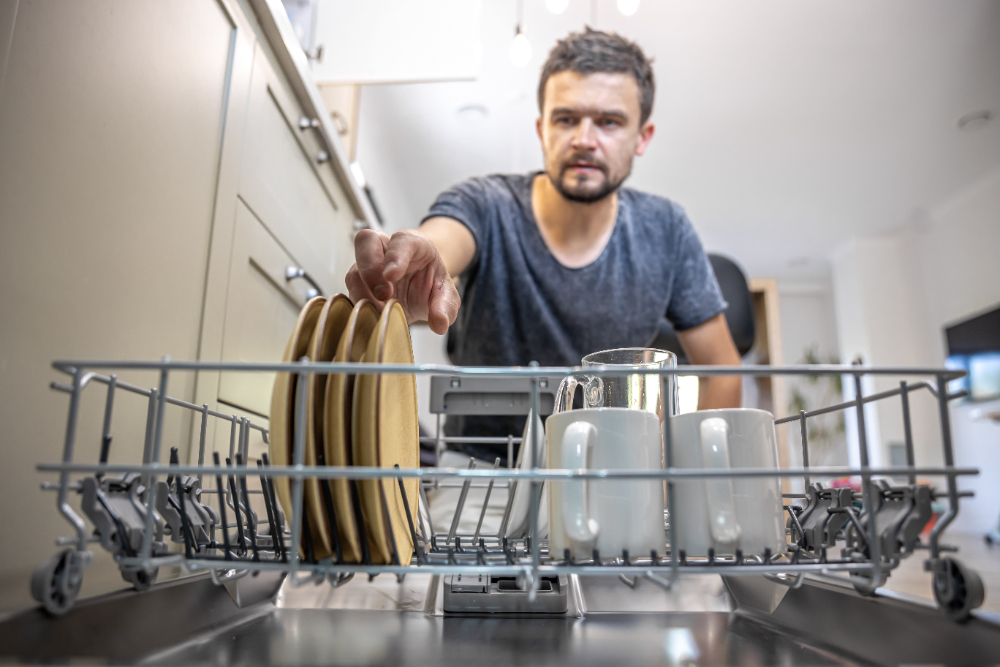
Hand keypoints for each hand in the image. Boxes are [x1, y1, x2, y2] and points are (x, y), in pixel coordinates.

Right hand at [345, 229, 460, 334]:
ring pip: (354, 271)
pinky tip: (371, 317)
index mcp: (411, 243)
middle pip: (366, 243)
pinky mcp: (358, 285)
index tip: (392, 275)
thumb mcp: (445, 293)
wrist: (419, 287)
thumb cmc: (429, 282)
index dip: (395, 255)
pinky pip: (349, 292)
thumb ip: (446, 306)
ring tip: (380, 312)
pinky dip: (358, 306)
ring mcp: (367, 265)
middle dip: (371, 271)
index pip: (401, 240)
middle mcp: (384, 248)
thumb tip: (440, 323)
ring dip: (363, 293)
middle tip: (384, 295)